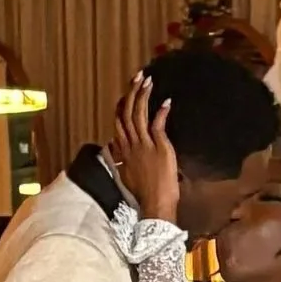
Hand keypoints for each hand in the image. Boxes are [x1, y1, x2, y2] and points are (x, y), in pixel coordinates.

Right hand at [113, 77, 179, 223]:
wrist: (155, 204)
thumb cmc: (145, 194)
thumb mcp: (127, 175)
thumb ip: (121, 160)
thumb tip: (113, 150)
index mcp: (124, 151)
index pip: (119, 123)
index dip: (122, 106)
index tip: (127, 94)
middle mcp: (131, 145)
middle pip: (126, 113)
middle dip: (131, 93)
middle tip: (138, 77)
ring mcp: (144, 145)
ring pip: (138, 114)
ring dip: (143, 96)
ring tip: (148, 81)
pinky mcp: (158, 147)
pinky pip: (157, 124)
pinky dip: (161, 112)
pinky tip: (166, 102)